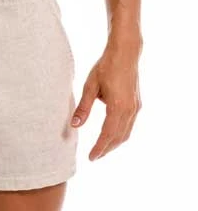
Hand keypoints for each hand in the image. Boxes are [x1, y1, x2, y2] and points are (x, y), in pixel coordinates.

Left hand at [70, 40, 141, 159]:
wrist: (125, 52)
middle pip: (119, 137)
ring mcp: (136, 107)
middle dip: (107, 148)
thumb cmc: (105, 66)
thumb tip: (75, 125)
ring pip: (126, 133)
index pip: (108, 134)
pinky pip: (129, 125)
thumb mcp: (90, 86)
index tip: (91, 158)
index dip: (99, 147)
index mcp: (118, 107)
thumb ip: (84, 107)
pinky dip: (120, 133)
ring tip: (101, 148)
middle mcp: (130, 110)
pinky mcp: (137, 103)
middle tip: (94, 156)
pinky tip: (111, 133)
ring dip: (114, 142)